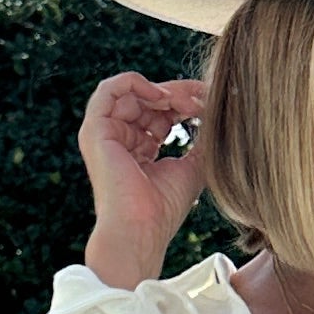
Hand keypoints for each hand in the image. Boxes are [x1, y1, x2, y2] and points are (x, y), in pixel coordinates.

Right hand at [80, 69, 210, 289]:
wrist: (140, 230)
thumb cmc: (164, 209)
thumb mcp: (192, 167)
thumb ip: (202, 141)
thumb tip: (217, 115)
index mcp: (139, 149)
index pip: (160, 113)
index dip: (185, 103)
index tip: (210, 103)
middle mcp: (119, 138)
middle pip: (148, 100)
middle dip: (178, 95)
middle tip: (203, 100)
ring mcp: (105, 133)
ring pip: (132, 92)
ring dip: (163, 90)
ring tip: (187, 103)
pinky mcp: (96, 129)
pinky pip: (110, 89)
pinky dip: (137, 83)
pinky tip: (163, 97)